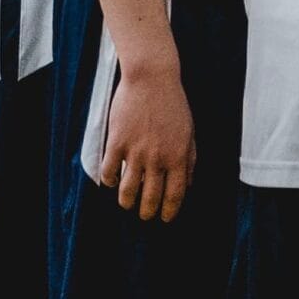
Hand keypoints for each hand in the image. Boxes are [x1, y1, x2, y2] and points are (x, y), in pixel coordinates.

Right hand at [101, 64, 195, 222]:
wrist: (152, 79)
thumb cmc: (173, 105)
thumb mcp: (189, 132)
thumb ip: (189, 159)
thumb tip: (188, 184)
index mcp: (179, 156)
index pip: (175, 194)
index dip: (169, 211)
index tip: (165, 219)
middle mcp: (158, 158)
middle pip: (151, 197)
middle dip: (147, 212)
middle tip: (144, 215)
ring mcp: (136, 151)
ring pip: (127, 191)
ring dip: (127, 202)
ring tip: (127, 204)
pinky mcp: (117, 142)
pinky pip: (109, 172)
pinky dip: (110, 181)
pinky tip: (112, 182)